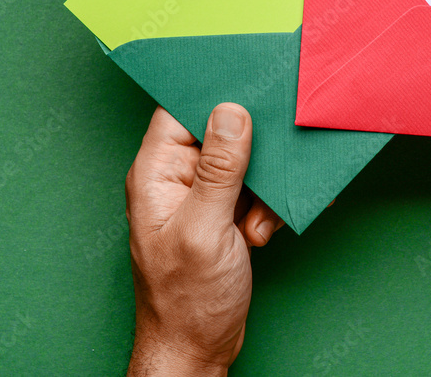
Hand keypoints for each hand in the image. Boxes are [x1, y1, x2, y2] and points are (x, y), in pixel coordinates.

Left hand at [125, 104, 283, 374]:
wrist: (196, 349)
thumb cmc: (187, 300)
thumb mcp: (206, 228)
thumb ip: (221, 169)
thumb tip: (232, 112)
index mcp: (157, 173)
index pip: (180, 110)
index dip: (213, 92)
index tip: (251, 80)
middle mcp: (176, 178)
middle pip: (219, 132)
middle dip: (252, 148)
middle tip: (274, 159)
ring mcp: (201, 197)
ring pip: (243, 162)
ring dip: (263, 186)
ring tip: (259, 219)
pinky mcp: (222, 214)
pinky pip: (253, 190)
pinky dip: (266, 207)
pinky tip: (262, 232)